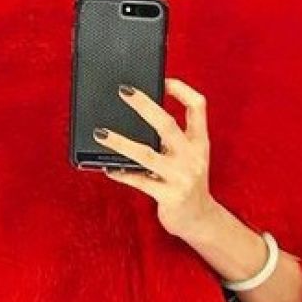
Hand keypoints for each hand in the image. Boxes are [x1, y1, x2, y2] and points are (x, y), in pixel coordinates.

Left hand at [94, 78, 215, 241]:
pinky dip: (121, 173)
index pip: (198, 106)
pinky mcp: (169, 196)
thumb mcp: (191, 157)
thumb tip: (144, 116)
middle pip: (168, 124)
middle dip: (145, 105)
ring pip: (146, 154)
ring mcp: (181, 177)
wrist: (200, 221)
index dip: (181, 89)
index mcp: (200, 142)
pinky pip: (139, 181)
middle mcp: (192, 156)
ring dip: (120, 142)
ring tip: (100, 133)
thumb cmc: (188, 184)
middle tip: (124, 91)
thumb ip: (175, 139)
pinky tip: (108, 167)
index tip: (162, 80)